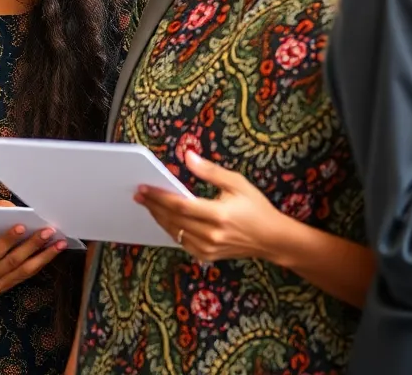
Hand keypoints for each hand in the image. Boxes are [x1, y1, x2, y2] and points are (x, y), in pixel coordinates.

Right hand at [0, 197, 66, 294]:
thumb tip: (14, 210)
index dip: (9, 239)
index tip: (23, 225)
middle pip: (13, 262)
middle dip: (33, 245)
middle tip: (48, 231)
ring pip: (24, 271)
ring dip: (44, 256)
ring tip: (59, 243)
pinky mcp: (5, 287)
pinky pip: (26, 274)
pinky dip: (40, 262)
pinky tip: (52, 250)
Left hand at [135, 151, 288, 263]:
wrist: (273, 239)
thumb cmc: (256, 208)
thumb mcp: (237, 183)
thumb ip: (210, 171)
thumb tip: (188, 156)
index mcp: (218, 214)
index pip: (180, 205)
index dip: (159, 196)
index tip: (143, 187)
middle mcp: (211, 234)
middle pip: (173, 219)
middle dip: (153, 206)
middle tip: (139, 194)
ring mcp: (209, 248)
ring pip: (175, 232)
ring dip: (159, 218)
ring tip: (147, 204)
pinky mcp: (207, 256)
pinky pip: (182, 243)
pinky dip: (171, 230)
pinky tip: (164, 219)